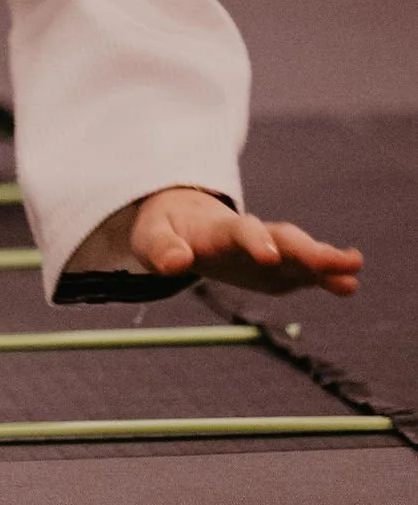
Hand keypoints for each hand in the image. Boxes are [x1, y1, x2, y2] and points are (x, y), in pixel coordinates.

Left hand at [130, 185, 361, 298]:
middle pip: (282, 238)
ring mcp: (268, 249)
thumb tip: (175, 264)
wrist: (182, 219)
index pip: (240, 230)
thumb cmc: (165, 230)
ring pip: (299, 251)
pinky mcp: (276, 267)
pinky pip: (303, 271)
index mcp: (218, 229)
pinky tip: (348, 284)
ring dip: (324, 260)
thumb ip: (162, 250)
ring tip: (353, 269)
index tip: (270, 257)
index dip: (255, 241)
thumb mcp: (152, 238)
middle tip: (333, 260)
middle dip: (307, 249)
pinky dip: (324, 276)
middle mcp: (251, 235)